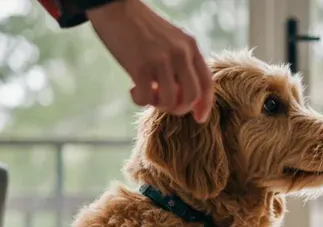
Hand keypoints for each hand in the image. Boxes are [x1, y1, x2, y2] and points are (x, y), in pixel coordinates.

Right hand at [87, 0, 213, 121]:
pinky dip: (140, 100)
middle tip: (163, 104)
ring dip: (158, 105)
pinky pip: (147, 98)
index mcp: (190, 45)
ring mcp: (161, 60)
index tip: (199, 118)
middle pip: (191, 96)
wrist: (115, 6)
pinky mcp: (141, 66)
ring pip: (170, 101)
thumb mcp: (170, 38)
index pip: (206, 82)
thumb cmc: (140, 26)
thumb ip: (180, 61)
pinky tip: (132, 89)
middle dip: (178, 108)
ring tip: (147, 94)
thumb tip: (180, 94)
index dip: (205, 105)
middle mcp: (180, 53)